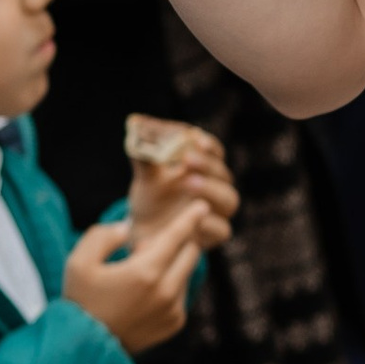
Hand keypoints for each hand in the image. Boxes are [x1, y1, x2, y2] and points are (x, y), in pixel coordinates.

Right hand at [63, 207, 202, 355]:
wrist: (85, 347)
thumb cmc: (80, 300)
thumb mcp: (79, 261)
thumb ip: (103, 235)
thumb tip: (129, 229)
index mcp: (145, 272)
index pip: (177, 237)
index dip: (191, 218)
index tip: (203, 206)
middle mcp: (167, 292)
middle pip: (190, 253)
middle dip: (177, 242)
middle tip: (143, 249)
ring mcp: (174, 310)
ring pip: (186, 273)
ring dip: (171, 265)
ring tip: (138, 275)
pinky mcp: (175, 324)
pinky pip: (181, 294)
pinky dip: (169, 286)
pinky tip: (142, 294)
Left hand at [126, 123, 236, 251]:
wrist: (143, 233)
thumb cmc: (150, 199)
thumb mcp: (145, 177)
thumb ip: (144, 156)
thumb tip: (135, 128)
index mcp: (203, 168)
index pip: (214, 152)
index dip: (209, 145)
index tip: (196, 139)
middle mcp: (215, 188)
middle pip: (223, 174)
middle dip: (207, 165)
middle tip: (188, 159)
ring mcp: (217, 213)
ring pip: (229, 199)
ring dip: (211, 189)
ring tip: (189, 183)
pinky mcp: (213, 236)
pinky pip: (221, 229)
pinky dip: (210, 221)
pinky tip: (196, 216)